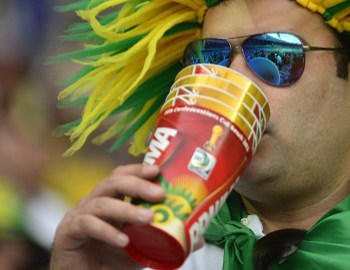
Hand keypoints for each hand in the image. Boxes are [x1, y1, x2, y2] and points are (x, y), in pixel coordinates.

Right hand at [49, 164, 164, 269]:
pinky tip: (123, 241)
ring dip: (127, 209)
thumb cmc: (110, 262)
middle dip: (137, 184)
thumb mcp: (142, 248)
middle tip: (159, 193)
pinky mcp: (68, 232)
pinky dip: (107, 231)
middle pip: (112, 182)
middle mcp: (93, 202)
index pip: (122, 176)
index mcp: (110, 200)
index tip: (157, 170)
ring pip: (102, 203)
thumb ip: (165, 241)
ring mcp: (78, 215)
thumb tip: (199, 240)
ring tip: (148, 218)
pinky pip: (87, 224)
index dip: (138, 170)